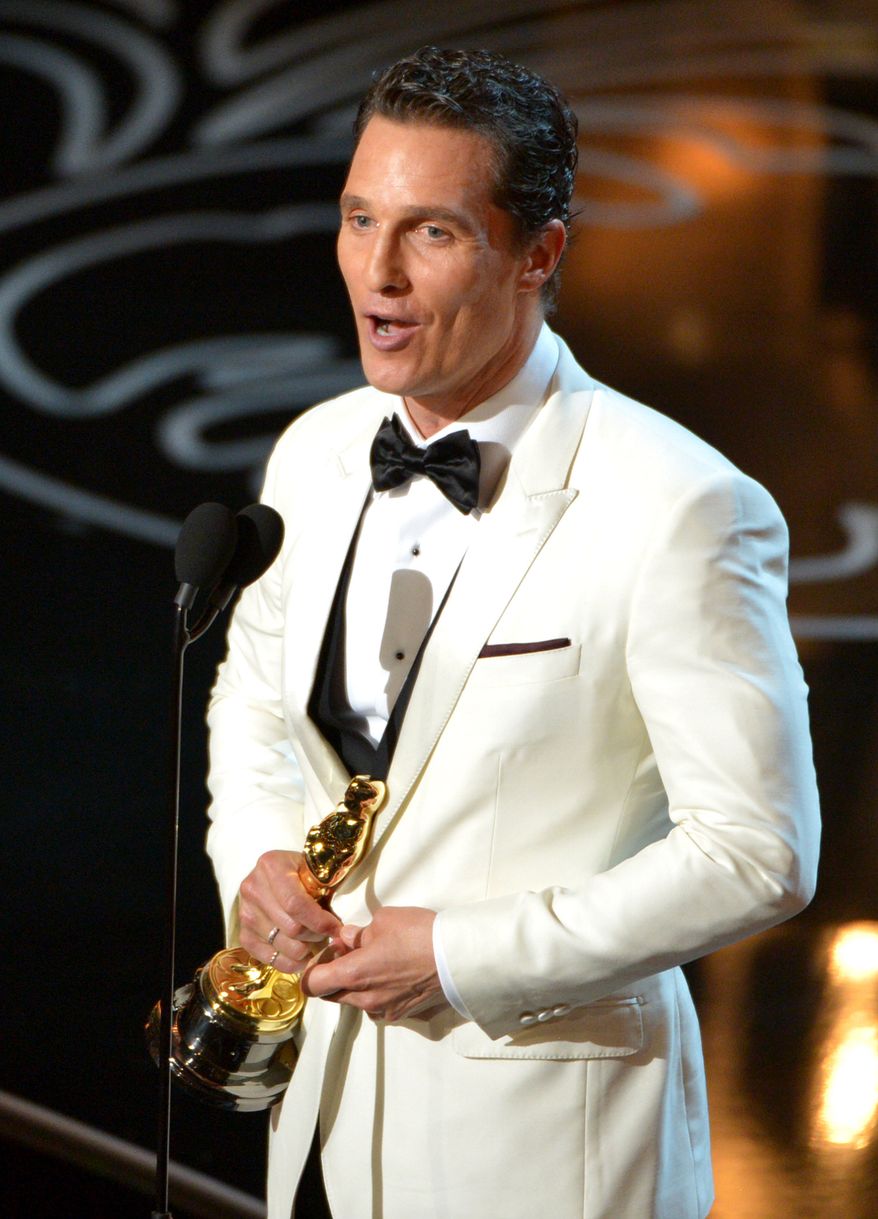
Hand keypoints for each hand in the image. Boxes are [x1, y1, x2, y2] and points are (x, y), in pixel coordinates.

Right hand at [238, 850, 339, 972]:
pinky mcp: (243, 932)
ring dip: (304, 950)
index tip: (336, 929)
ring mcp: (245, 912)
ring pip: (282, 945)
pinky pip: (267, 957)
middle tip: (326, 934)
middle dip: (315, 936)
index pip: (296, 904)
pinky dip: (288, 963)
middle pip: (290, 928)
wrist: (278, 872)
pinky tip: (301, 957)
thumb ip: (326, 891)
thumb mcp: (315, 870)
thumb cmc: (303, 872)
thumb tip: (340, 928)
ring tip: (314, 943)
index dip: (319, 921)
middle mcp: (253, 888)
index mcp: (271, 866)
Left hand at [300, 906, 447, 1022]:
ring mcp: (384, 1010)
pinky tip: (392, 974)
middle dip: (334, 976)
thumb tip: (347, 939)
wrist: (457, 957)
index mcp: (353, 975)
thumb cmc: (418, 935)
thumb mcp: (384, 920)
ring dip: (356, 986)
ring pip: (356, 1001)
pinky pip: (377, 1006)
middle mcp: (364, 1000)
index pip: (313, 985)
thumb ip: (358, 933)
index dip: (312, 970)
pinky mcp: (402, 1014)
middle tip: (349, 952)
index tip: (323, 955)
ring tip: (374, 962)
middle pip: (332, 995)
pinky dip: (377, 993)